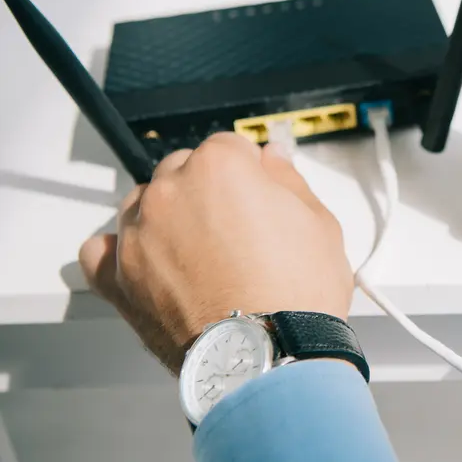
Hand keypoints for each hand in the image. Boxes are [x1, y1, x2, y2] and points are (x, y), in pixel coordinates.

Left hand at [79, 133, 353, 373]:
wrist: (269, 356)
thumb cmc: (297, 294)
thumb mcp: (319, 223)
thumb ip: (288, 180)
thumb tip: (272, 158)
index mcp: (220, 166)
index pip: (230, 146)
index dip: (250, 172)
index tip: (260, 195)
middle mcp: (171, 191)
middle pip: (183, 169)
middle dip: (208, 191)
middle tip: (238, 230)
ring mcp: (138, 234)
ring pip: (144, 203)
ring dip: (167, 217)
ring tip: (200, 253)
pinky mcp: (118, 278)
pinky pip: (100, 249)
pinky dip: (120, 251)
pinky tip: (149, 263)